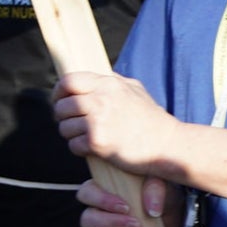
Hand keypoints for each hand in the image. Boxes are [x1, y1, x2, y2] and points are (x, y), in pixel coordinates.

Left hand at [52, 70, 185, 172]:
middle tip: (70, 123)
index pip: (69, 81)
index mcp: (108, 84)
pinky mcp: (98, 142)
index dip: (59, 92)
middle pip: (62, 105)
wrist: (167, 145)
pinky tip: (92, 149)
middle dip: (62, 116)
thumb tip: (92, 78)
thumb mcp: (135, 90)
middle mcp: (101, 99)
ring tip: (84, 137)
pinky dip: (79, 149)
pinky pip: (74, 145)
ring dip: (70, 135)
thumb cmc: (152, 120)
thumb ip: (113, 81)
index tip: (59, 100)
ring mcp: (98, 121)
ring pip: (64, 127)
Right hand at [79, 176, 179, 226]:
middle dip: (114, 224)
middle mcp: (98, 210)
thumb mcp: (160, 181)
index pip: (86, 193)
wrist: (171, 214)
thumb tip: (151, 209)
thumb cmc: (159, 192)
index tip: (126, 208)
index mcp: (102, 188)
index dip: (101, 201)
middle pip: (88, 220)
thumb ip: (155, 188)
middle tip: (137, 225)